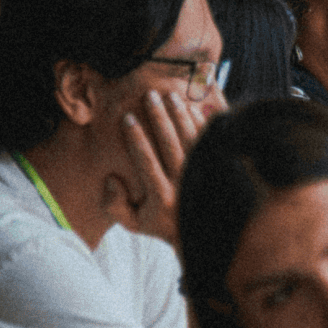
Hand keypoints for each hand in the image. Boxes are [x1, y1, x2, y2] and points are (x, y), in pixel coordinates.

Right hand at [105, 89, 208, 244]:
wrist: (204, 231)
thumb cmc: (162, 224)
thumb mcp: (133, 223)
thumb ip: (115, 205)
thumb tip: (111, 179)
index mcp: (162, 197)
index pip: (146, 161)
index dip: (136, 138)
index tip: (128, 117)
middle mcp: (184, 184)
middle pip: (171, 144)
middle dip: (159, 118)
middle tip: (150, 95)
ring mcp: (203, 175)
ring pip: (191, 139)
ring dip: (180, 115)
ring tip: (169, 95)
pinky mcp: (216, 167)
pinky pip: (208, 142)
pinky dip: (201, 123)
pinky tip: (191, 107)